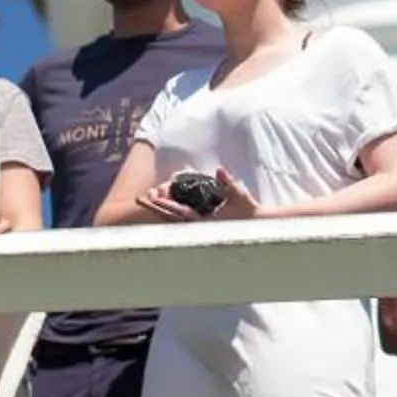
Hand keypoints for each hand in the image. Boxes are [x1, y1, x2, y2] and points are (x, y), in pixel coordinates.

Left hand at [135, 170, 257, 222]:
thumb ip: (229, 184)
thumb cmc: (249, 210)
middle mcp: (198, 225)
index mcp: (205, 220)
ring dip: (158, 208)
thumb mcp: (239, 194)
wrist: (258, 224)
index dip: (166, 204)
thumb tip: (219, 170)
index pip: (180, 211)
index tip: (152, 196)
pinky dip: (169, 210)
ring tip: (145, 198)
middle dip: (154, 206)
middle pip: (170, 216)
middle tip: (138, 198)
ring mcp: (199, 226)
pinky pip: (180, 217)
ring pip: (172, 217)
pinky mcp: (201, 224)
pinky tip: (161, 203)